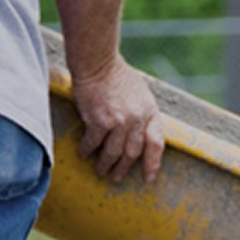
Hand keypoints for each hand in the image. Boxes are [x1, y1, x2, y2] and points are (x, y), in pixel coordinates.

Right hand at [71, 54, 163, 183]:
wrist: (98, 62)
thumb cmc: (117, 76)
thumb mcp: (141, 93)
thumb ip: (143, 114)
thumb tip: (141, 136)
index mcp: (149, 112)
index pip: (156, 143)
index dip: (153, 163)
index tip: (149, 177)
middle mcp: (137, 119)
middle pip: (133, 153)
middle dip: (124, 168)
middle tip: (117, 178)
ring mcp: (119, 121)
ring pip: (113, 153)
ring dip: (106, 165)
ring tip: (101, 171)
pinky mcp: (99, 121)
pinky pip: (93, 143)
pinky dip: (87, 150)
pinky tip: (83, 154)